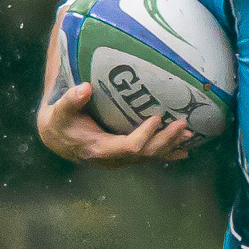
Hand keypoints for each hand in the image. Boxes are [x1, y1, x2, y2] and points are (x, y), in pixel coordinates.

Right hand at [37, 80, 194, 166]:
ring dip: (171, 146)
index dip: (145, 135)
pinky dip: (167, 153)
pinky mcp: (126, 158)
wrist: (59, 141)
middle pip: (146, 154)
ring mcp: (122, 161)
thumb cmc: (60, 123)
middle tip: (183, 125)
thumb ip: (71, 100)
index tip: (157, 118)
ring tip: (190, 136)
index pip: (129, 147)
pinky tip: (183, 150)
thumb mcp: (60, 111)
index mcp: (100, 149)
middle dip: (166, 140)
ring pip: (151, 157)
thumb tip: (84, 88)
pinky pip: (150, 157)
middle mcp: (114, 159)